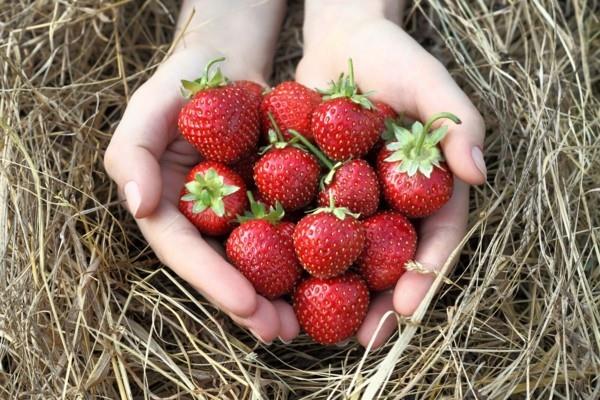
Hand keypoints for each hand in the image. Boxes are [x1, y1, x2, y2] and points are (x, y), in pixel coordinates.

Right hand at [103, 0, 295, 343]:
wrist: (230, 61)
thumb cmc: (183, 82)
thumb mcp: (148, 109)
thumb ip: (132, 154)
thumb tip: (138, 205)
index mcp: (171, 208)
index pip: (185, 252)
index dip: (212, 281)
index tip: (245, 304)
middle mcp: (206, 220)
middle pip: (226, 268)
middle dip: (252, 304)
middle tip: (282, 333)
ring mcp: (244, 212)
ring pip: (262, 260)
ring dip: (283, 294)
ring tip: (312, 323)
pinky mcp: (278, 197)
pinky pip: (294, 228)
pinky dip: (312, 253)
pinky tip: (337, 275)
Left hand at [297, 0, 486, 347]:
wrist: (342, 42)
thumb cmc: (394, 58)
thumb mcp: (429, 81)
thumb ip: (456, 122)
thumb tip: (478, 172)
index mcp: (427, 187)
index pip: (434, 238)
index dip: (425, 274)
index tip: (409, 308)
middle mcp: (391, 201)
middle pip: (389, 259)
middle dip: (379, 301)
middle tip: (365, 337)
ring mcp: (352, 200)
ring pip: (346, 255)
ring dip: (334, 293)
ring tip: (317, 328)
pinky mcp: (314, 190)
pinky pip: (305, 226)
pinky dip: (294, 255)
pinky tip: (277, 283)